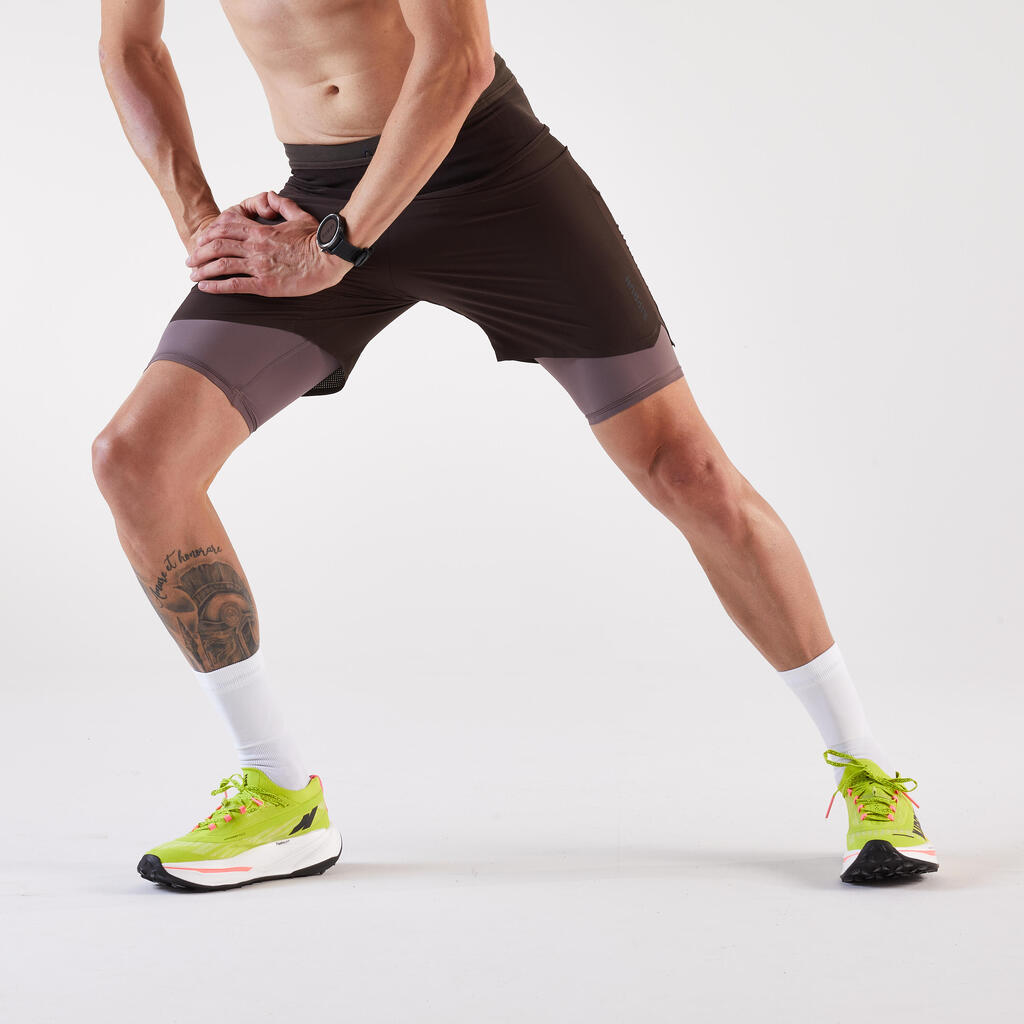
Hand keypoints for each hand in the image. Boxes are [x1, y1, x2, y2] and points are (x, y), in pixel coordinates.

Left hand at [185, 191, 349, 296]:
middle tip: (190, 260)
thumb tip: (271, 195)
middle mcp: (255, 247)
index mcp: (261, 230)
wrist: (330, 258)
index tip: (202, 240)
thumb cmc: (317, 238)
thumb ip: (282, 205)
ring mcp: (259, 266)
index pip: (226, 227)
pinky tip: (204, 288)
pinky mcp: (265, 284)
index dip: (209, 233)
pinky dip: (216, 287)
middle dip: (199, 253)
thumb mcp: (299, 215)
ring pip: (221, 265)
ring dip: (203, 270)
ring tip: (193, 275)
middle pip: (217, 246)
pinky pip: (234, 285)